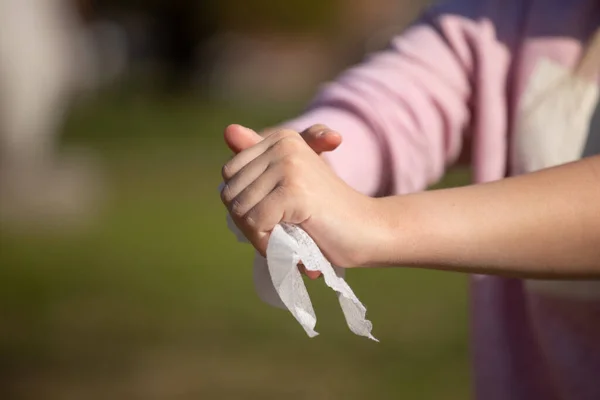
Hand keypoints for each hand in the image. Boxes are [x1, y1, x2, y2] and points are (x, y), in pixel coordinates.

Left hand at [221, 125, 380, 268]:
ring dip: (259, 238)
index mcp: (281, 138)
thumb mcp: (288, 183)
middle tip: (280, 236)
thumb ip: (258, 160)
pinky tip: (293, 249)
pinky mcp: (294, 190)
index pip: (230, 175)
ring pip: (240, 211)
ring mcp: (289, 166)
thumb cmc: (327, 212)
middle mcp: (283, 145)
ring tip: (288, 243)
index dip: (245, 205)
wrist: (368, 229)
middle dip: (249, 224)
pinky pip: (256, 223)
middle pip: (230, 193)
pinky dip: (267, 245)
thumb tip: (228, 129)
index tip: (274, 219)